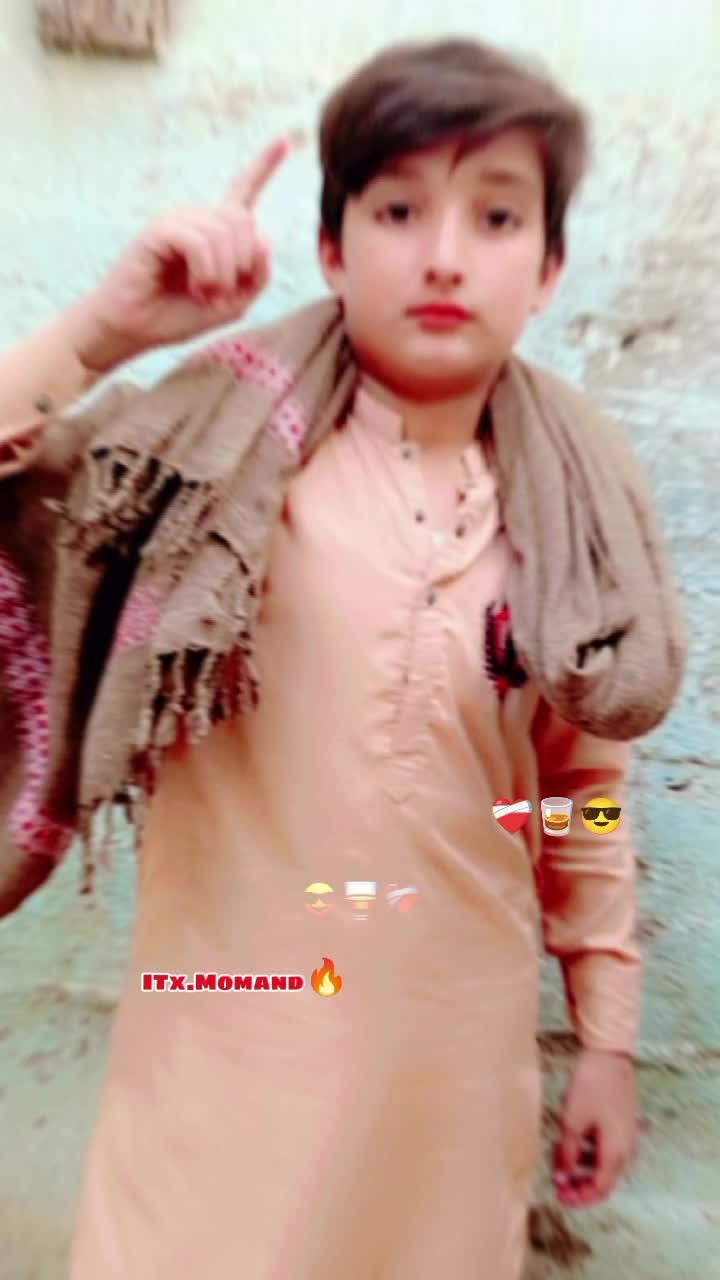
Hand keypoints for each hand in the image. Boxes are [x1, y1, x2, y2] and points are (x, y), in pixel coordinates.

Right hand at [67, 136, 292, 372]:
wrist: (137, 328)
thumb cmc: (178, 315)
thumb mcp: (233, 303)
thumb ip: (257, 275)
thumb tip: (263, 238)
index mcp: (216, 230)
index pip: (243, 190)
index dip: (264, 165)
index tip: (284, 140)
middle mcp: (197, 218)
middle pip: (244, 222)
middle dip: (242, 265)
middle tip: (219, 293)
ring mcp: (177, 220)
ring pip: (224, 233)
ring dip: (222, 274)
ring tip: (203, 293)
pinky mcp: (159, 229)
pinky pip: (199, 241)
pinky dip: (205, 270)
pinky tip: (195, 286)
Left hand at [552, 1048, 638, 1207]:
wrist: (608, 1054)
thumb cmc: (590, 1087)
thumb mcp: (572, 1122)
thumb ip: (568, 1154)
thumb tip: (562, 1178)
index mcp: (616, 1152)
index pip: (599, 1189)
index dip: (579, 1198)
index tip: (559, 1197)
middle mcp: (626, 1148)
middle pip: (604, 1179)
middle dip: (580, 1185)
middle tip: (558, 1184)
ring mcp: (626, 1134)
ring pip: (604, 1162)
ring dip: (583, 1168)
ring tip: (560, 1161)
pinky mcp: (622, 1122)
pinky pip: (606, 1147)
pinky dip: (589, 1152)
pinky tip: (572, 1142)